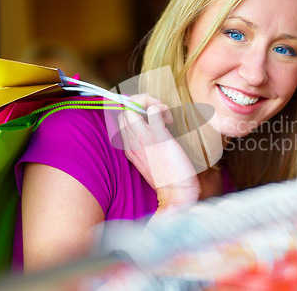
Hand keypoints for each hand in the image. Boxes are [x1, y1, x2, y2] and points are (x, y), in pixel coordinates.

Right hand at [118, 94, 200, 211]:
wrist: (176, 194)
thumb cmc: (167, 177)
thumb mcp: (149, 159)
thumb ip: (144, 143)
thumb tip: (150, 126)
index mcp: (128, 147)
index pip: (120, 117)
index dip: (134, 109)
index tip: (150, 116)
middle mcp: (131, 142)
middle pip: (124, 109)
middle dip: (141, 103)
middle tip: (160, 113)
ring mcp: (143, 139)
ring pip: (133, 107)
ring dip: (150, 103)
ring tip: (164, 115)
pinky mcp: (158, 138)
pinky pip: (153, 111)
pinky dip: (161, 109)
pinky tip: (169, 120)